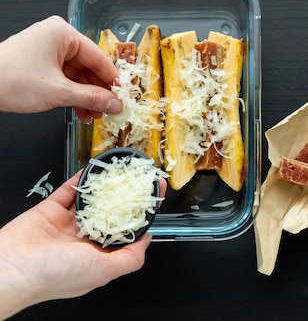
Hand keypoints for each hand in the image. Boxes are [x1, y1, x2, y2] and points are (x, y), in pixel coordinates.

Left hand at [0, 16, 122, 121]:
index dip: (113, 80)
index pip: (99, 58)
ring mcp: (48, 51)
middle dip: (99, 92)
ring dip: (87, 97)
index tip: (124, 96)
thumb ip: (92, 98)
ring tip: (96, 115)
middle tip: (111, 109)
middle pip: (89, 67)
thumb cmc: (9, 79)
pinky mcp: (40, 64)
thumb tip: (115, 103)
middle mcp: (57, 38)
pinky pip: (65, 79)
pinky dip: (74, 95)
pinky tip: (82, 111)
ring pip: (78, 75)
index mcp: (63, 33)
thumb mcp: (59, 92)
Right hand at [0, 172, 165, 318]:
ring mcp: (67, 225)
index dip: (140, 216)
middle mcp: (84, 241)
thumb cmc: (55, 276)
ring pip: (91, 201)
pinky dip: (80, 180)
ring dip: (105, 187)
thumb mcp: (104, 271)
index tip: (154, 199)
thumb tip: (147, 240)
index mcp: (98, 257)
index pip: (126, 233)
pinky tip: (94, 170)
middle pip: (110, 214)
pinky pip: (68, 191)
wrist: (12, 268)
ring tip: (122, 173)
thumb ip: (130, 258)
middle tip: (140, 181)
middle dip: (125, 199)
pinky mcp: (49, 211)